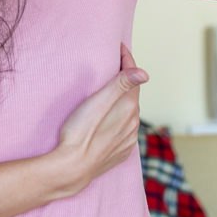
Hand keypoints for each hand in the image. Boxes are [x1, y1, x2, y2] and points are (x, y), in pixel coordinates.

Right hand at [48, 43, 147, 197]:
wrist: (71, 169)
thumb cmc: (79, 133)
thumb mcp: (97, 102)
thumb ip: (121, 85)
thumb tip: (144, 73)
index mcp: (128, 108)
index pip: (133, 77)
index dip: (126, 59)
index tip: (119, 47)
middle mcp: (133, 124)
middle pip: (132, 95)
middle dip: (125, 79)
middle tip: (112, 66)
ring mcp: (127, 140)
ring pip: (128, 114)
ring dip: (122, 101)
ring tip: (109, 93)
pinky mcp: (120, 153)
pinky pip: (124, 131)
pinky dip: (119, 121)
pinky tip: (109, 120)